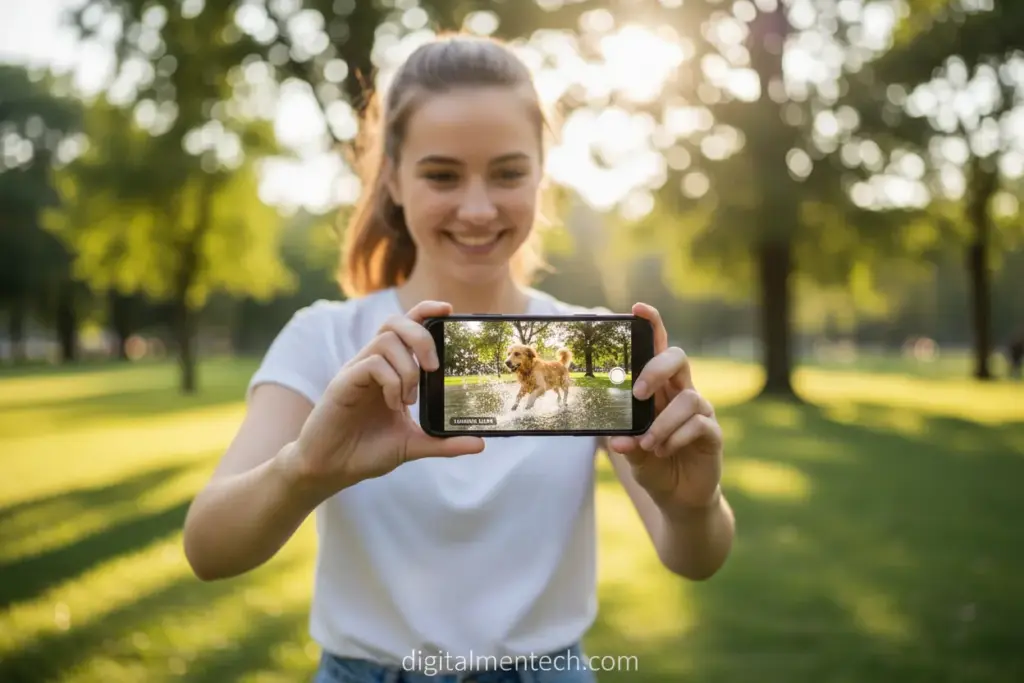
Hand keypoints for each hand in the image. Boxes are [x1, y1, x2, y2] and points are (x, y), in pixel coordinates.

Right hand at [284, 301, 484, 497]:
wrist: (330, 470)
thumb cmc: (366, 451)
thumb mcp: (412, 445)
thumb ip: (444, 442)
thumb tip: (480, 444)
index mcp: (389, 370)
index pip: (407, 326)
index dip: (426, 311)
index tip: (450, 310)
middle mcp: (372, 363)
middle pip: (396, 322)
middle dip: (421, 336)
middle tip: (434, 368)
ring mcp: (357, 371)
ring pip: (386, 340)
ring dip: (407, 368)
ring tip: (410, 400)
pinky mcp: (343, 383)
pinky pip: (371, 363)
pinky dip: (391, 382)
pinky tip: (394, 406)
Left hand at [608, 303, 722, 509]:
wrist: (677, 498)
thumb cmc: (653, 466)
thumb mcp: (632, 454)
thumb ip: (625, 443)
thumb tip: (616, 440)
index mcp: (660, 390)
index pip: (658, 349)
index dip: (653, 326)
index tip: (638, 308)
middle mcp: (682, 393)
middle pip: (678, 358)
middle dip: (657, 368)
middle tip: (638, 392)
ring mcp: (700, 412)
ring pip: (689, 398)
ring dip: (662, 422)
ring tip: (649, 445)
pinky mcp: (712, 434)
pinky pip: (699, 424)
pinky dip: (676, 437)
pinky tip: (664, 450)